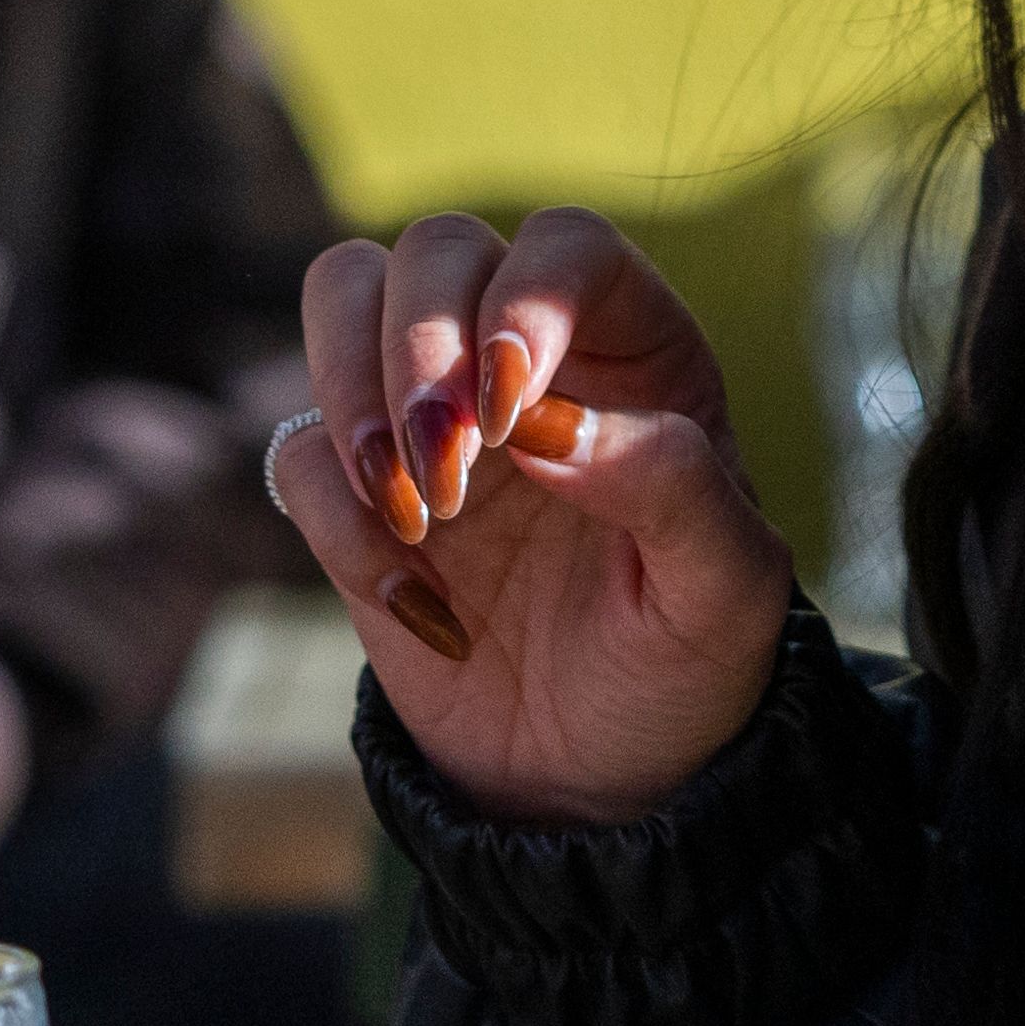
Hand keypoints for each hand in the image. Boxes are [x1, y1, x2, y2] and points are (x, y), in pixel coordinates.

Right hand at [265, 209, 797, 830]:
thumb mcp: (726, 596)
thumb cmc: (683, 666)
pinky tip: (414, 598)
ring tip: (413, 512)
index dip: (523, 298)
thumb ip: (675, 490)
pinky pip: (299, 447)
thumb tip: (554, 425)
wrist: (597, 779)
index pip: (563, 246)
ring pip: (342, 294)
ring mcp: (429, 412)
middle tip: (450, 473)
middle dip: (419, 349)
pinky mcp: (353, 489)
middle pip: (436, 250)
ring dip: (353, 392)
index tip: (509, 406)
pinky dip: (335, 517)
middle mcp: (522, 355)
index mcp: (634, 349)